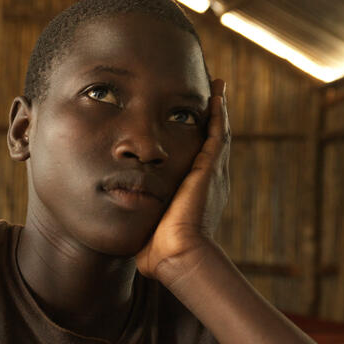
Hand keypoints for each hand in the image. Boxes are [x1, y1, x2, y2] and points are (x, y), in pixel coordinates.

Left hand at [135, 78, 230, 283]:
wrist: (178, 256)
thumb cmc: (160, 253)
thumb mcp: (151, 231)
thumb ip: (142, 222)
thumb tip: (125, 227)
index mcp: (199, 196)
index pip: (200, 163)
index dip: (198, 144)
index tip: (192, 128)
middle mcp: (211, 182)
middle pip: (214, 143)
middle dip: (212, 120)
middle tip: (212, 97)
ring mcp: (213, 174)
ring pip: (218, 133)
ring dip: (217, 110)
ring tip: (217, 87)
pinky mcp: (209, 168)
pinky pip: (217, 133)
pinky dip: (217, 112)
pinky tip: (216, 93)